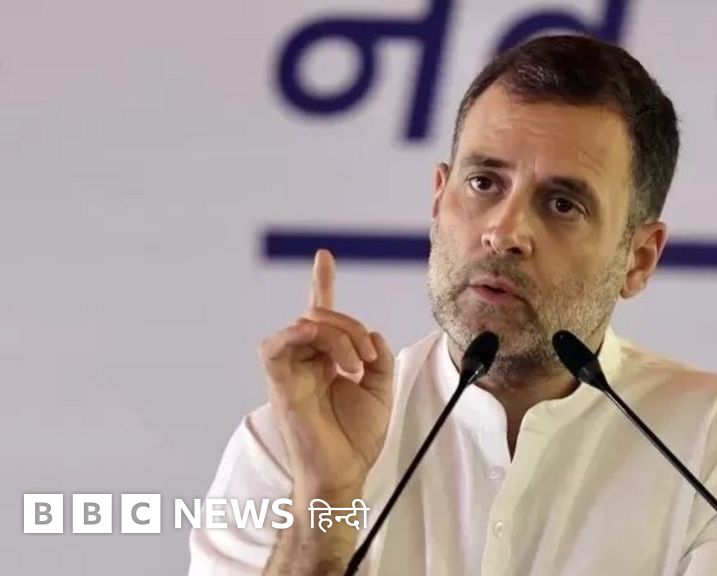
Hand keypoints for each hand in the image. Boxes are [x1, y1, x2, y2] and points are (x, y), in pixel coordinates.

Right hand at [260, 249, 393, 494]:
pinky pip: (276, 346)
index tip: (323, 256)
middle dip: (351, 326)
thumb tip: (372, 335)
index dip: (321, 284)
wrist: (343, 473)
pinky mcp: (280, 384)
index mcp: (327, 361)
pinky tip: (331, 355)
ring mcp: (291, 371)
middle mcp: (306, 362)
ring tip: (355, 364)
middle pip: (320, 317)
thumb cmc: (356, 438)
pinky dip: (302, 337)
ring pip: (305, 325)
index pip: (321, 316)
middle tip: (368, 358)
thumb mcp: (381, 389)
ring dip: (336, 335)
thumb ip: (378, 357)